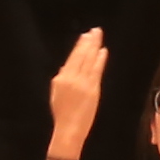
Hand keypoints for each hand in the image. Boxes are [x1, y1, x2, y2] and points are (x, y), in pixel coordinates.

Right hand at [41, 28, 104, 159]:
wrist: (69, 129)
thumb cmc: (62, 113)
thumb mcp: (56, 93)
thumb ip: (63, 78)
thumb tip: (68, 66)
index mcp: (60, 78)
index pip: (71, 58)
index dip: (79, 46)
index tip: (85, 35)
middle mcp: (71, 78)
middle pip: (81, 56)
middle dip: (89, 42)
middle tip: (95, 30)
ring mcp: (83, 83)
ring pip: (89, 60)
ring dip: (95, 47)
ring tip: (98, 36)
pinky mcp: (93, 89)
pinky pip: (97, 71)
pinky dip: (100, 60)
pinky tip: (103, 51)